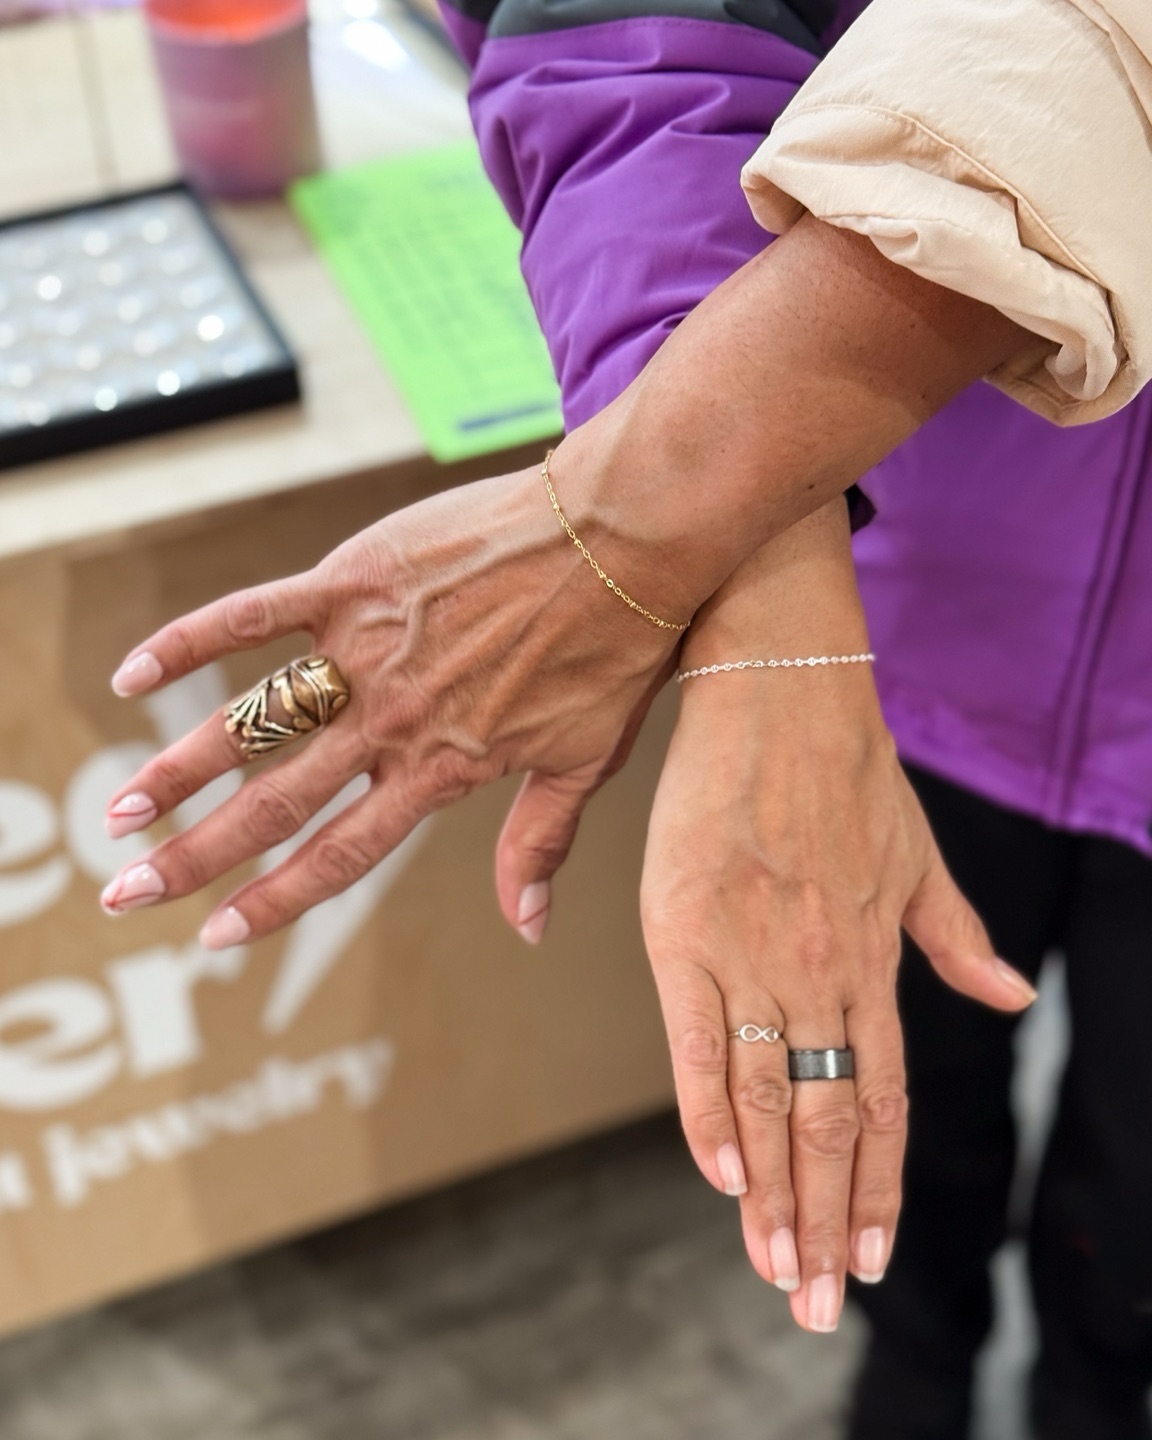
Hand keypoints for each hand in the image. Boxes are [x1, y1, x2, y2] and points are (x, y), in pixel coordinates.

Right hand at [101, 464, 678, 945]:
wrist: (624, 538)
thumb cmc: (615, 649)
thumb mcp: (585, 761)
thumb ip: (539, 842)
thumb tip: (530, 929)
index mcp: (440, 768)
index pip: (340, 854)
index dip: (276, 899)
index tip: (218, 936)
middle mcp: (390, 720)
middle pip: (275, 804)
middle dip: (195, 856)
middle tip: (126, 892)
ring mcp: (365, 650)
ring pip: (253, 721)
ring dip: (179, 768)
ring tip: (120, 810)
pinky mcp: (354, 581)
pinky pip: (255, 613)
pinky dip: (191, 639)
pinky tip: (131, 672)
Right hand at [639, 507, 1035, 1332]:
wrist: (777, 681)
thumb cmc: (845, 761)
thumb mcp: (917, 851)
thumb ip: (955, 933)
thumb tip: (1006, 999)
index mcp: (873, 955)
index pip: (882, 1098)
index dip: (875, 1184)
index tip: (868, 1256)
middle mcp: (821, 968)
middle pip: (827, 1120)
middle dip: (823, 1220)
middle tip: (811, 1303)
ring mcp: (753, 952)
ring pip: (769, 1097)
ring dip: (774, 1194)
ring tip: (772, 1269)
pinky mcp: (684, 927)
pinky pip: (700, 1040)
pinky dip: (710, 1114)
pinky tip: (723, 1177)